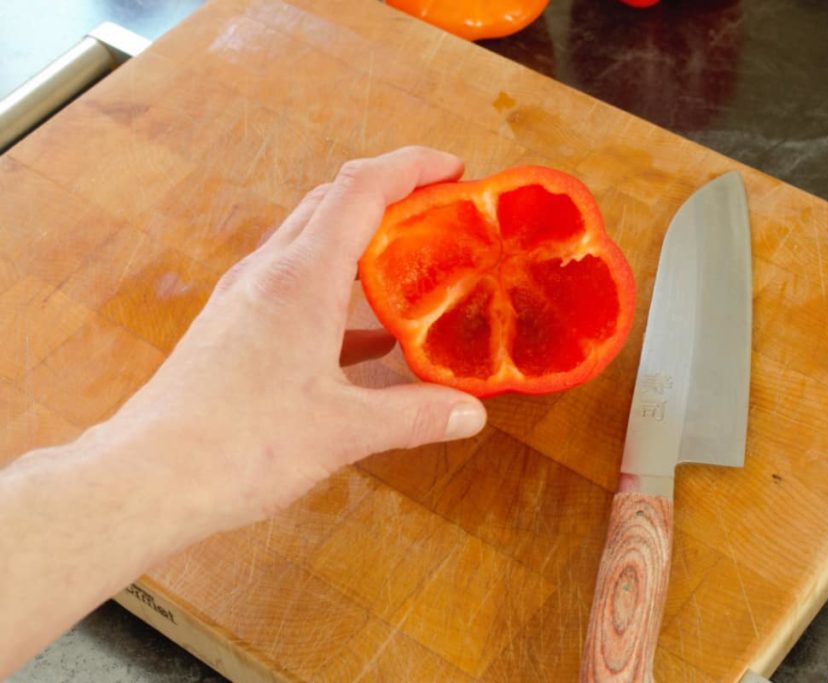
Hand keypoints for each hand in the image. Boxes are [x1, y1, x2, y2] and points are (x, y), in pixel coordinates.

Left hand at [108, 146, 487, 531]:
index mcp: (300, 278)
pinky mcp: (234, 329)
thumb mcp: (344, 430)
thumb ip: (415, 415)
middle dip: (390, 194)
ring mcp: (246, 299)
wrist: (146, 478)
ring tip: (412, 264)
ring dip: (361, 240)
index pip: (360, 189)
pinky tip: (368, 336)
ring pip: (310, 243)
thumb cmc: (237, 446)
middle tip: (440, 211)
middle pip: (332, 202)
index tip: (455, 168)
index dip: (411, 167)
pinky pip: (294, 289)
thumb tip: (472, 412)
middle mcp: (268, 274)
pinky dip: (337, 293)